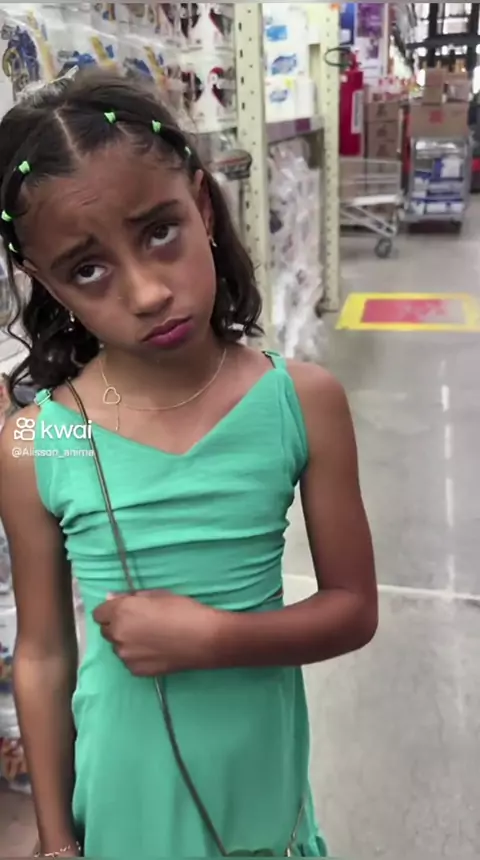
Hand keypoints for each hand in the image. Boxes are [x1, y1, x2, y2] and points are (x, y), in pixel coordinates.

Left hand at [93, 590, 219, 675]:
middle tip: (140, 624)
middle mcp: (118, 634)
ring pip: (118, 647)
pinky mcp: (136, 671)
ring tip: (151, 638)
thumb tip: (112, 598)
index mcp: (121, 612)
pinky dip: (137, 655)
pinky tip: (155, 650)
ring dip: (127, 642)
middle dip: (118, 626)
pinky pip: (130, 660)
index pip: (99, 613)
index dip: (111, 611)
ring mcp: (126, 655)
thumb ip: (130, 597)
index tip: (124, 610)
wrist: (204, 639)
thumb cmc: (183, 610)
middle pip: (107, 631)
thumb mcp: (158, 595)